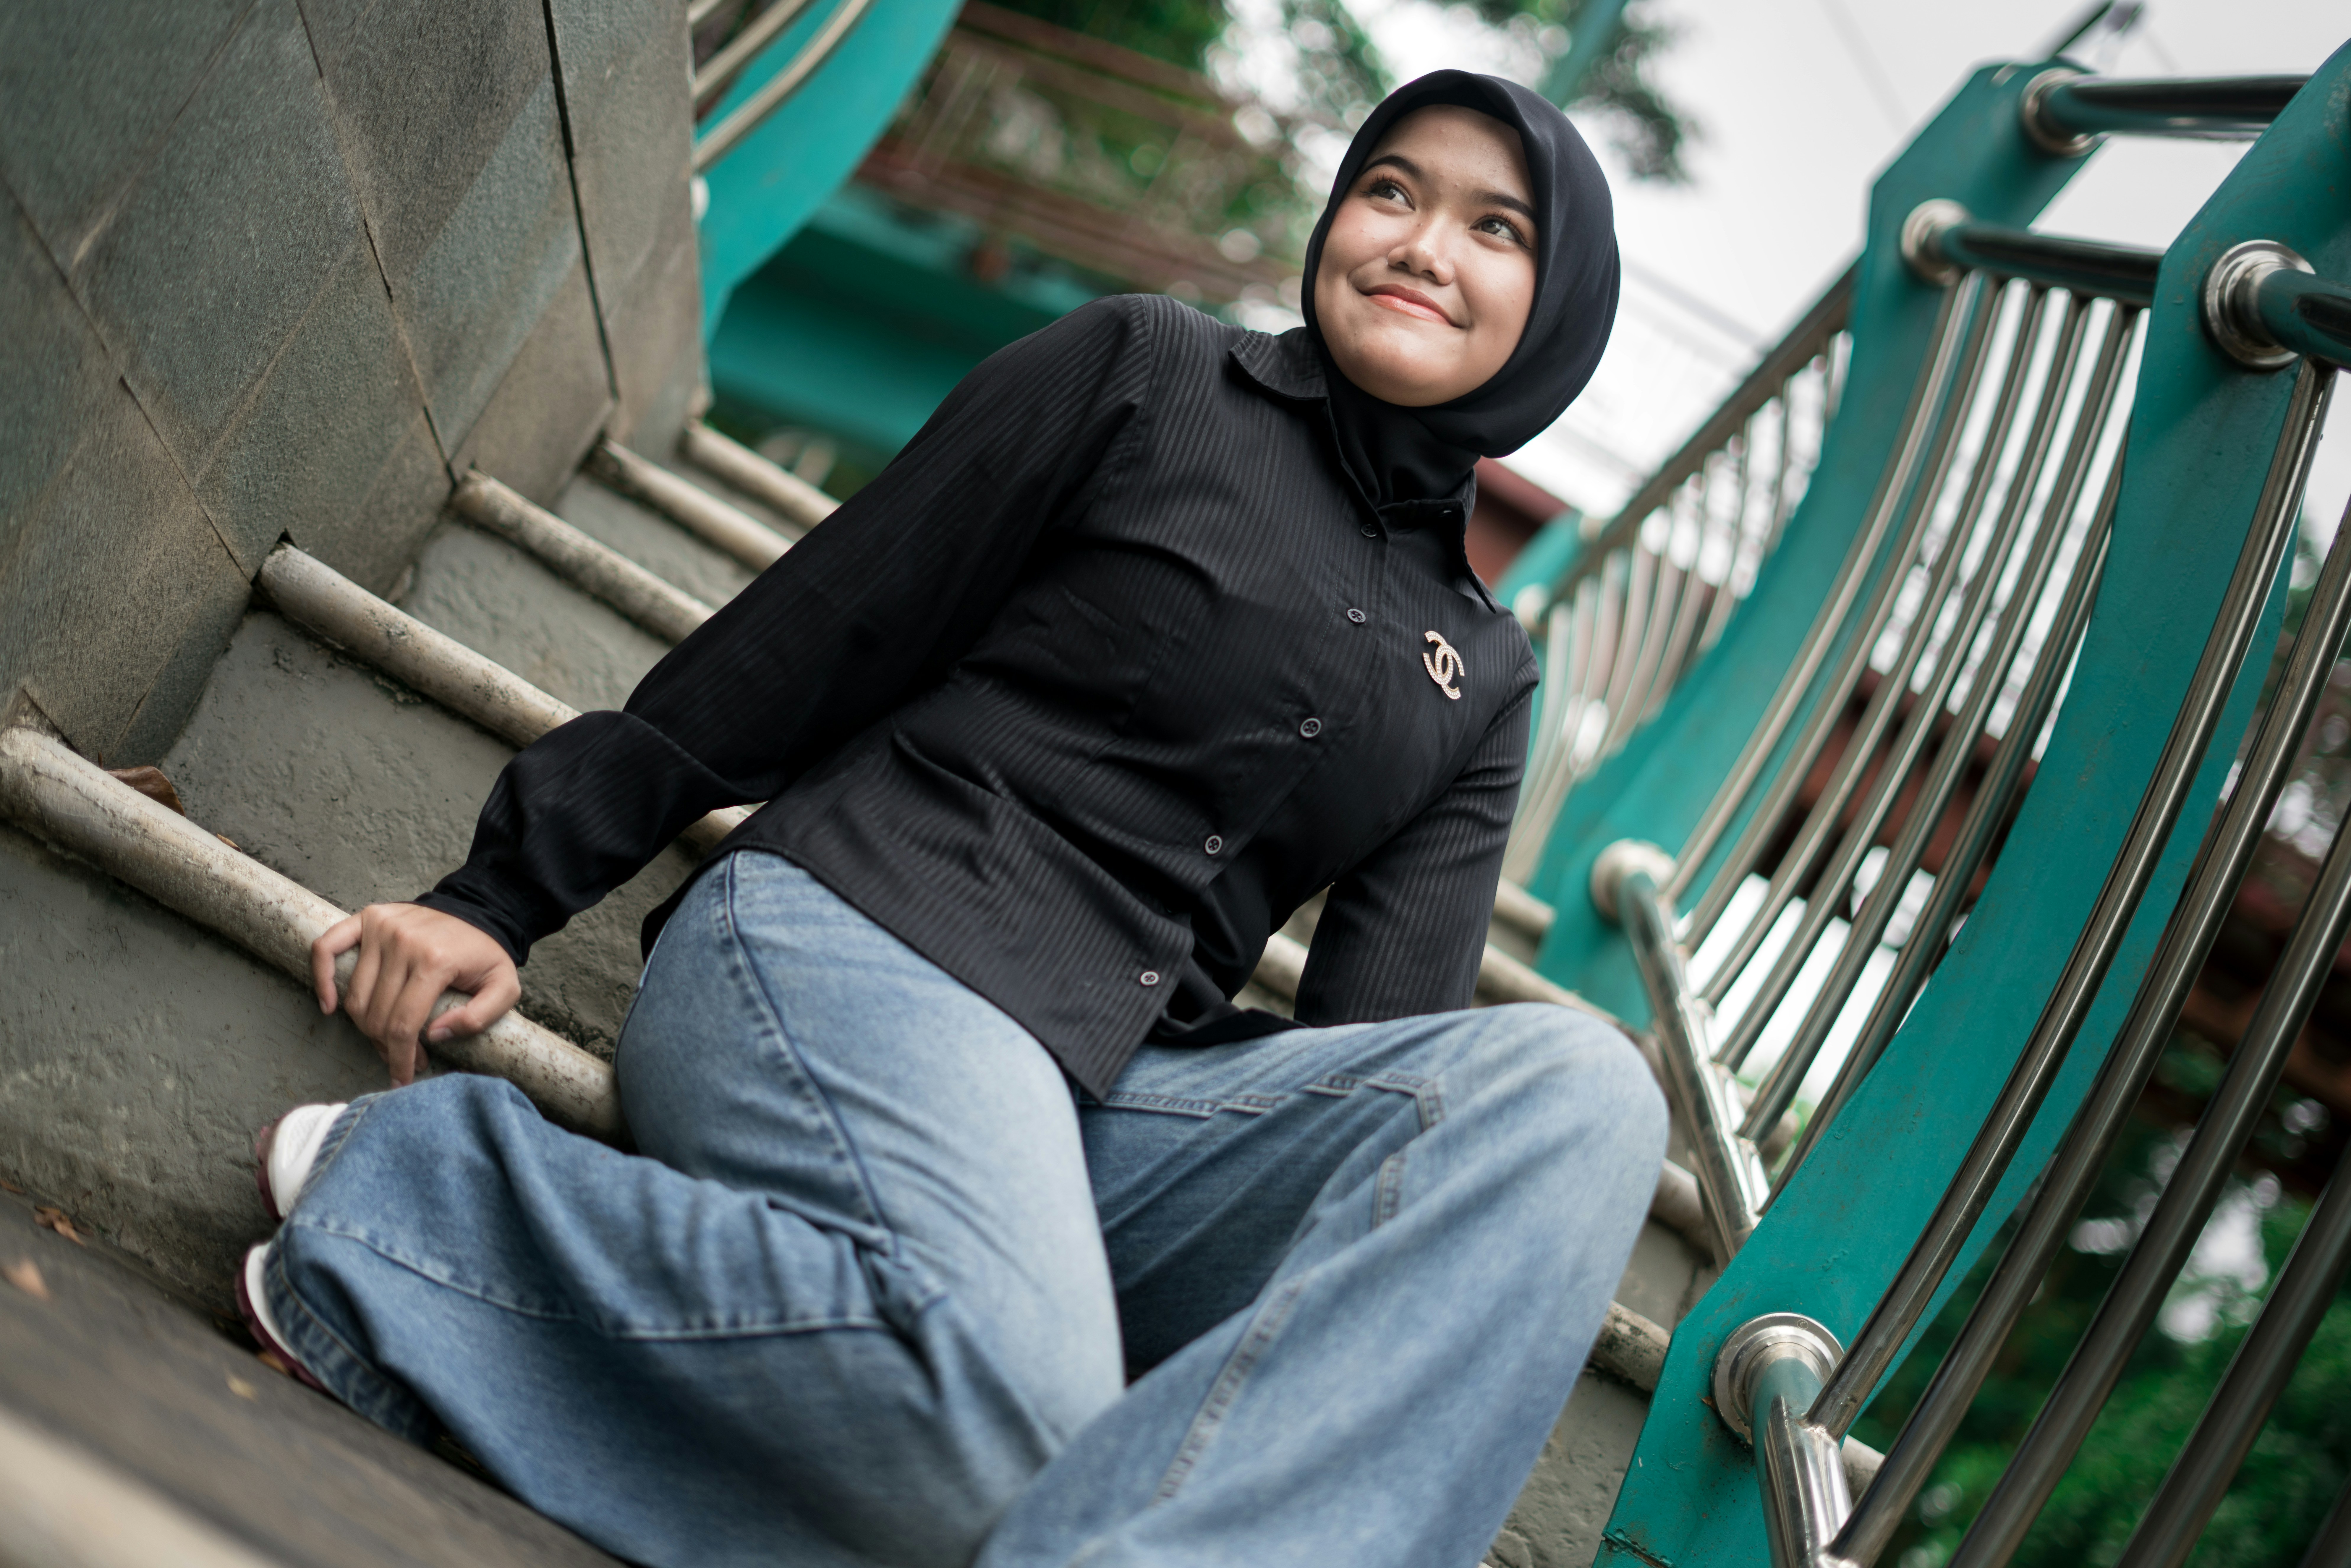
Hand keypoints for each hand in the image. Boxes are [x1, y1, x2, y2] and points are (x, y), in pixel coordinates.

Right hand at [310, 904, 521, 1085]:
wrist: (480, 911)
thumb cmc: (487, 954)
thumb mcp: (505, 989)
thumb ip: (478, 1018)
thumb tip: (433, 1035)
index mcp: (435, 961)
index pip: (403, 1024)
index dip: (400, 1058)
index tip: (403, 1078)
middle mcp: (403, 942)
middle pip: (376, 1015)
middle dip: (387, 1047)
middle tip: (403, 1058)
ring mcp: (382, 928)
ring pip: (355, 996)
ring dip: (364, 1027)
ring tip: (386, 1039)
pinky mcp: (368, 918)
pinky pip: (327, 947)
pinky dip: (322, 978)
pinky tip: (330, 1006)